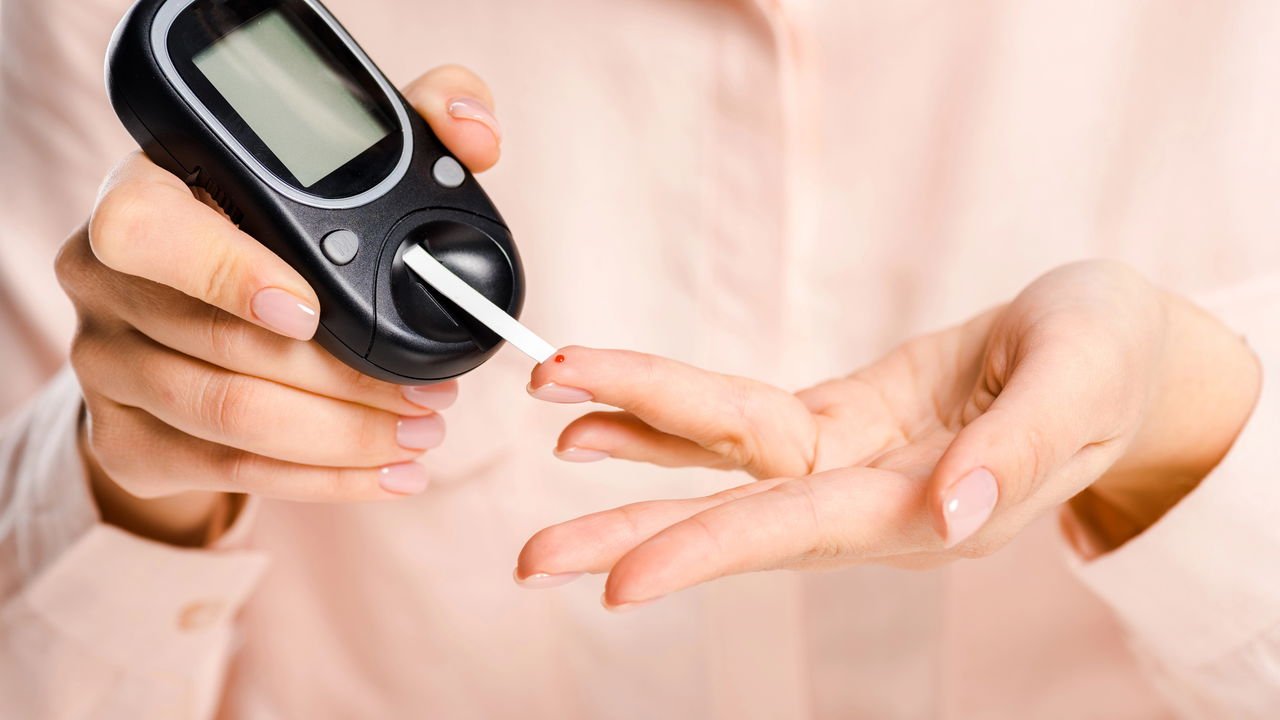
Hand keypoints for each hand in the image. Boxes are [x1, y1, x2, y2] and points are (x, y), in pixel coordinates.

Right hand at [57, 66, 501, 545]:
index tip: (313, 311)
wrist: (192, 305)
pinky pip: (232, 473)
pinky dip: (323, 481)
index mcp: (144, 195)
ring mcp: (109, 367)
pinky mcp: (129, 441)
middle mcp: (106, 282)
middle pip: (222, 347)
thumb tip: (476, 135)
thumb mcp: (332, 163)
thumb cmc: (272, 226)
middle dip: (347, 380)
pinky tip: (386, 475)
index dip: (228, 274)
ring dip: (346, 436)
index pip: (148, 233)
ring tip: (423, 432)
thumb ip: (413, 126)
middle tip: (432, 394)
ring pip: (233, 419)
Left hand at [516, 261, 1260, 608]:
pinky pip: (740, 424)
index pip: (798, 529)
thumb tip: (945, 508)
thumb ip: (1012, 449)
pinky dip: (672, 415)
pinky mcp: (834, 424)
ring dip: (633, 449)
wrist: (1107, 347)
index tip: (620, 580)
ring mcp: (846, 465)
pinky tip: (606, 411)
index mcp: (931, 507)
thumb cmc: (1107, 357)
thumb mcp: (1079, 382)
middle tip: (528, 559)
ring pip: (724, 465)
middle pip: (733, 516)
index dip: (709, 549)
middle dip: (630, 530)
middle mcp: (871, 501)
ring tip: (550, 426)